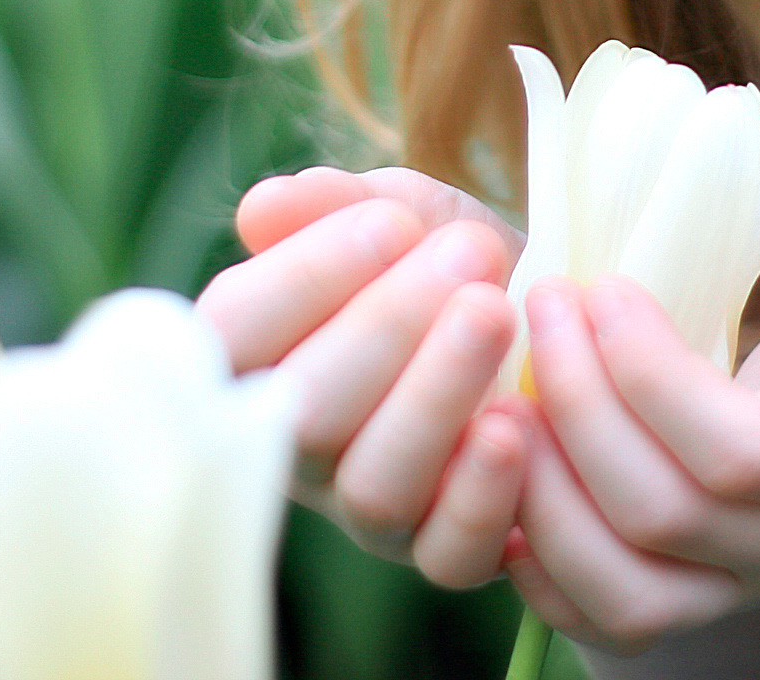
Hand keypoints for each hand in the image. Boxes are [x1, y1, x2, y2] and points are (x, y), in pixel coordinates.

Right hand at [196, 166, 533, 585]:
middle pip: (307, 413)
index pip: (233, 333)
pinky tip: (516, 424)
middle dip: (390, 326)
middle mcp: (294, 446)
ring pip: (376, 486)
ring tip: (496, 312)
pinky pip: (447, 556)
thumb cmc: (434, 255)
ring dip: (439, 396)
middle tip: (468, 254)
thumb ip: (328, 204)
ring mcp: (364, 508)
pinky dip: (481, 497)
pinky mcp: (441, 549)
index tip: (392, 222)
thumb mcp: (389, 208)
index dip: (304, 277)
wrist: (526, 300)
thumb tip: (265, 209)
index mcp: (253, 358)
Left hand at [507, 217, 759, 653]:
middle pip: (667, 516)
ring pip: (626, 590)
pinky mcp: (701, 598)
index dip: (650, 376)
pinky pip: (607, 621)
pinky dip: (541, 562)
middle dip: (581, 404)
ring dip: (544, 491)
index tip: (602, 286)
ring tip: (512, 390)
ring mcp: (753, 586)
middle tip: (544, 304)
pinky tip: (515, 471)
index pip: (741, 453)